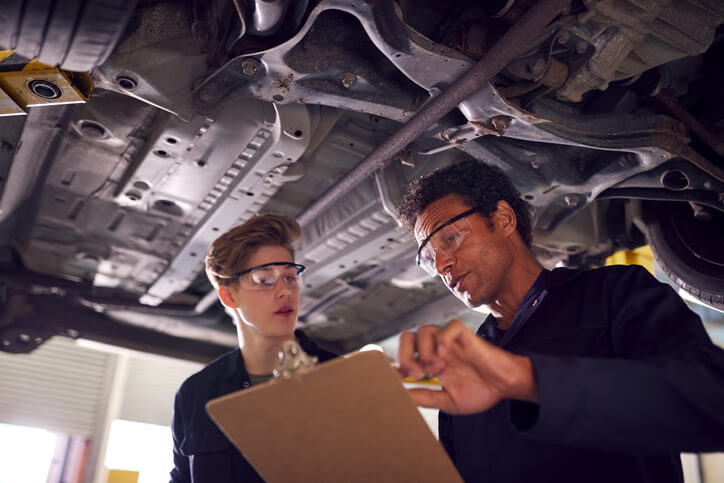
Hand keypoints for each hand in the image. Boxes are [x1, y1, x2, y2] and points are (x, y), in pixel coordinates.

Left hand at [397, 319, 537, 413]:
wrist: (508, 386)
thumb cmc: (482, 391)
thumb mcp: (448, 401)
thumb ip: (425, 397)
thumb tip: (401, 398)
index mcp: (430, 362)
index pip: (404, 353)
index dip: (395, 363)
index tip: (396, 379)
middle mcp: (437, 348)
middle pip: (407, 337)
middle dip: (405, 356)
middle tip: (417, 374)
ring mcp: (451, 341)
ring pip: (424, 330)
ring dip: (424, 351)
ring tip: (437, 370)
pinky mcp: (467, 337)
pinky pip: (450, 327)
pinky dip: (443, 339)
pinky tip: (446, 356)